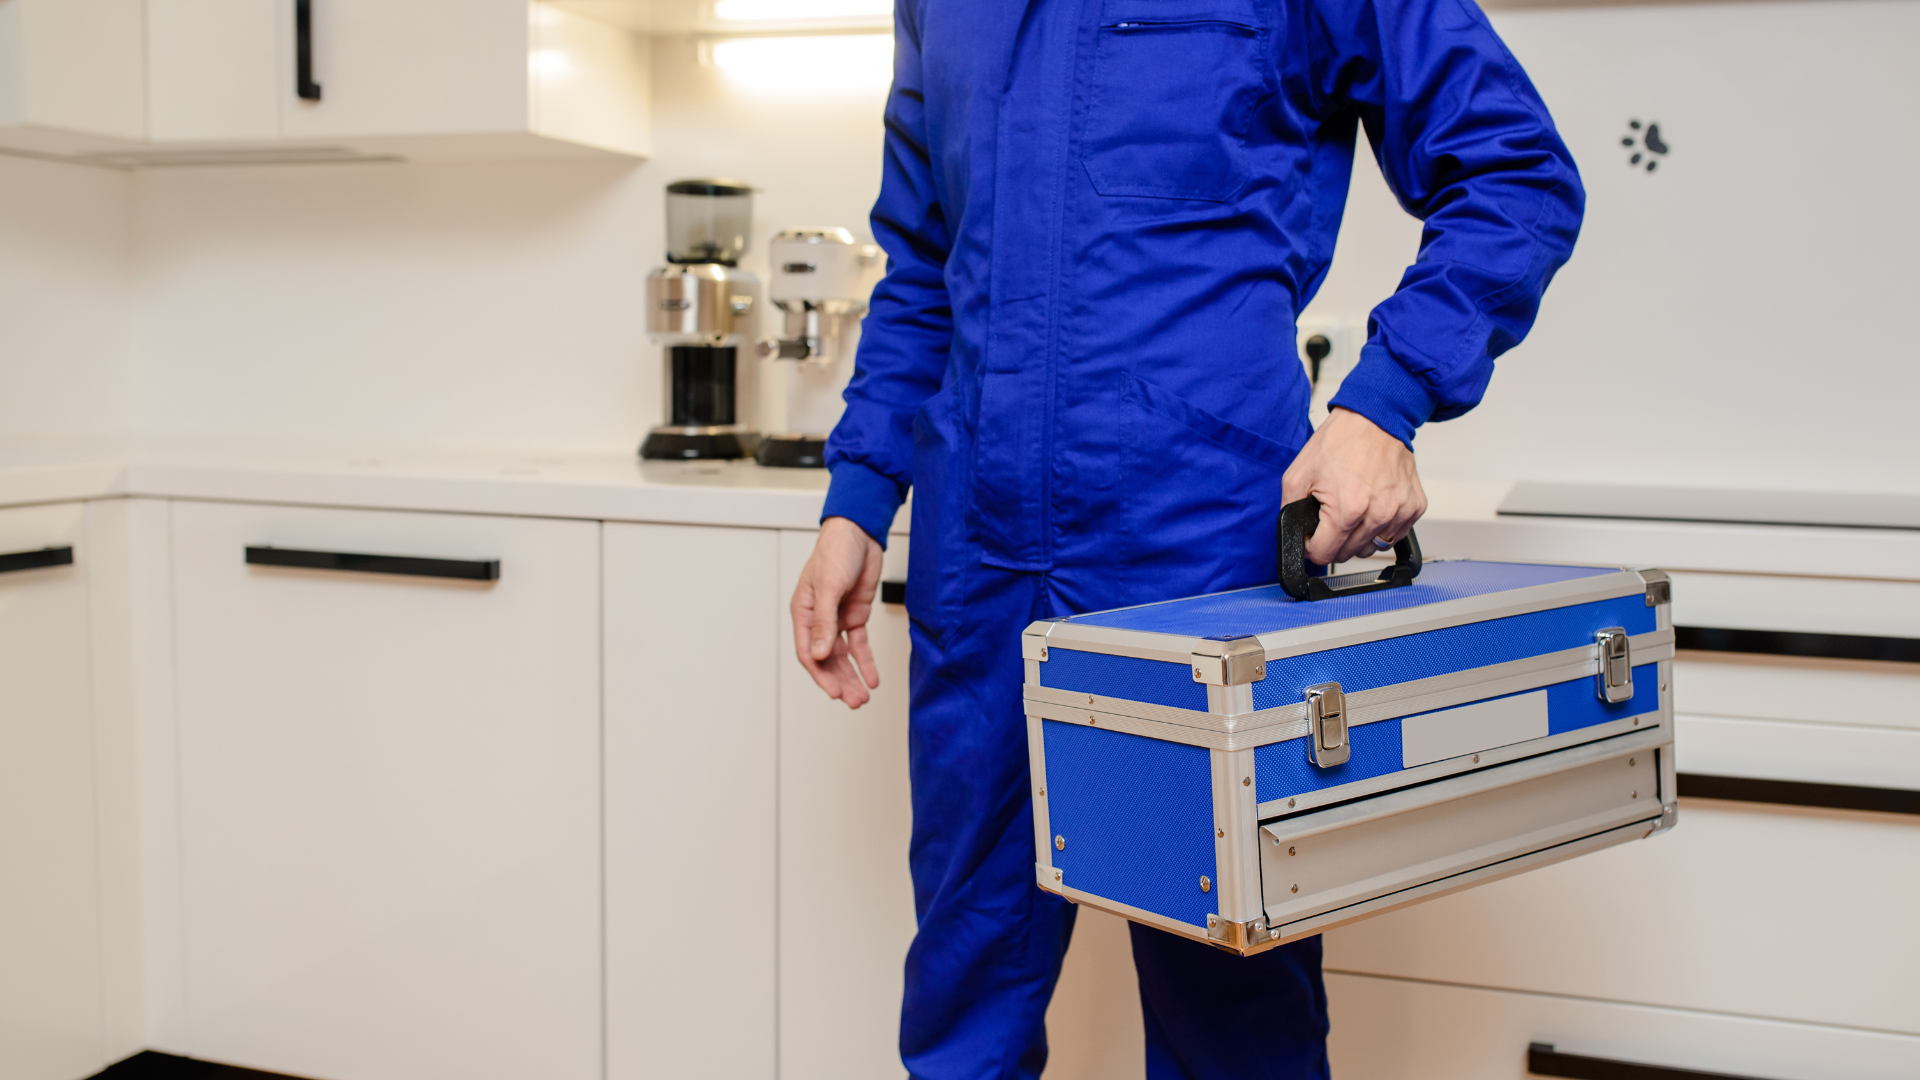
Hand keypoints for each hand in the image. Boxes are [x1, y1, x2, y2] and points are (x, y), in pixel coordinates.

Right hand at [791, 516, 885, 708]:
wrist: (860, 534)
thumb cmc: (835, 552)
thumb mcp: (828, 587)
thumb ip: (823, 622)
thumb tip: (818, 654)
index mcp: (803, 613)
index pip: (807, 652)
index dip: (820, 675)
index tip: (834, 693)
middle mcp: (818, 620)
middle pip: (826, 660)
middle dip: (840, 682)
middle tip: (854, 701)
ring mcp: (838, 619)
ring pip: (843, 657)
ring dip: (852, 676)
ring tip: (863, 697)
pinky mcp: (855, 616)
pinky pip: (859, 645)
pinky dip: (866, 662)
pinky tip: (872, 677)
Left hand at [1281, 407, 1427, 565]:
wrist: (1376, 418)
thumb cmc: (1341, 441)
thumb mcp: (1298, 473)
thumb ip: (1290, 510)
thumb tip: (1295, 536)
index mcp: (1348, 508)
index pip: (1325, 554)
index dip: (1312, 546)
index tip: (1313, 534)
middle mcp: (1378, 514)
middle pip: (1348, 554)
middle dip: (1334, 540)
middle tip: (1331, 514)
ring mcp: (1400, 512)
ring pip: (1372, 547)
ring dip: (1359, 536)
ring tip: (1353, 509)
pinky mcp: (1415, 507)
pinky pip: (1394, 535)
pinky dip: (1381, 527)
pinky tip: (1372, 506)